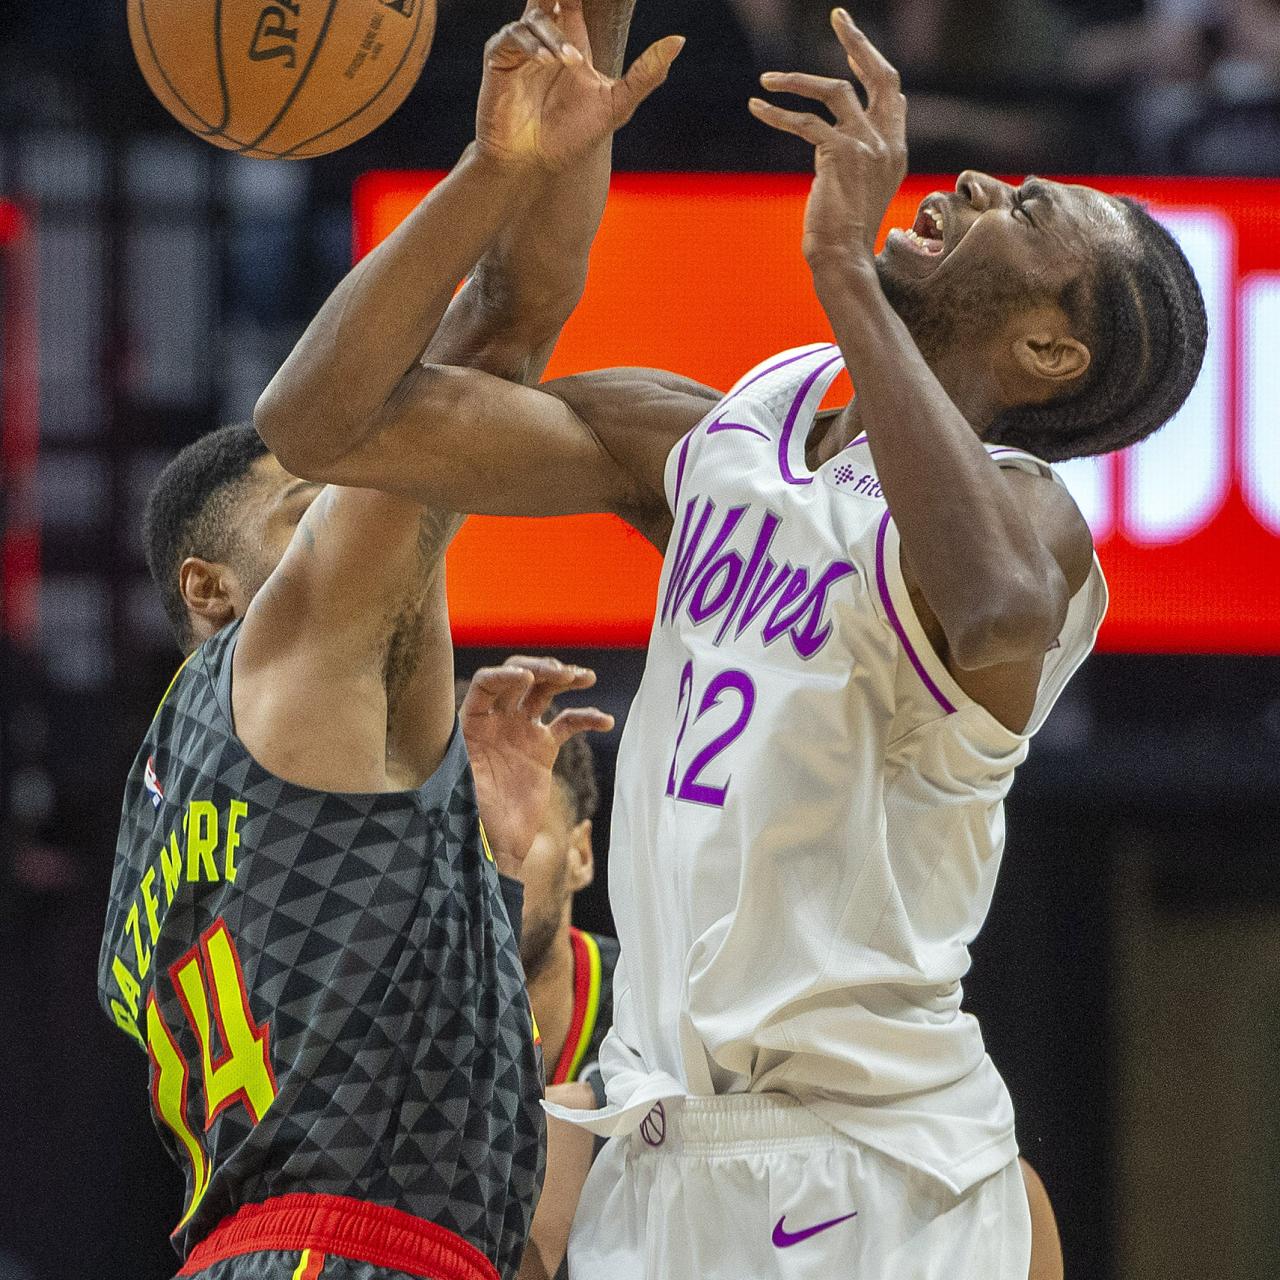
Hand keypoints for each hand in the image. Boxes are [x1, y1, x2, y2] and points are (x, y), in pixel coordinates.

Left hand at [461, 656, 613, 876]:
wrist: (496, 844)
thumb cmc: (470, 815)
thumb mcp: (460, 782)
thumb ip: (465, 756)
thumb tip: (465, 732)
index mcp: (472, 722)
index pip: (487, 683)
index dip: (506, 675)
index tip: (527, 679)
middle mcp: (496, 720)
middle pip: (520, 678)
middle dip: (541, 669)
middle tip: (564, 673)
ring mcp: (521, 731)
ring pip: (545, 691)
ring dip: (565, 679)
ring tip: (586, 677)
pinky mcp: (543, 748)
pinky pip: (568, 723)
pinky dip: (587, 717)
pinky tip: (605, 721)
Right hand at [476, 2, 683, 172]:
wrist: (533, 165)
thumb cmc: (571, 138)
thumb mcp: (617, 106)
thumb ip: (646, 74)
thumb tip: (680, 40)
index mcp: (574, 41)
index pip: (577, 0)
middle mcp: (547, 38)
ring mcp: (522, 47)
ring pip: (536, 15)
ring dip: (555, 35)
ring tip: (570, 63)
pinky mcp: (499, 59)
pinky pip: (512, 36)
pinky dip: (531, 44)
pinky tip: (546, 62)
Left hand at [748, 9, 906, 267]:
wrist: (842, 257)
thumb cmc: (841, 234)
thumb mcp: (856, 190)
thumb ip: (853, 158)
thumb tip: (828, 140)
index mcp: (896, 150)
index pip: (892, 95)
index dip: (871, 67)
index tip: (851, 48)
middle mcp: (887, 143)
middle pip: (881, 76)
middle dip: (858, 41)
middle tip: (838, 15)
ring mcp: (867, 146)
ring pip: (835, 90)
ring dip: (796, 80)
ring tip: (766, 80)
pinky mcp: (840, 154)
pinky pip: (804, 121)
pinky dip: (776, 113)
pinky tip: (756, 108)